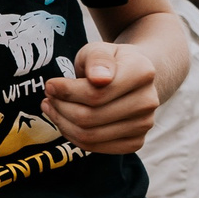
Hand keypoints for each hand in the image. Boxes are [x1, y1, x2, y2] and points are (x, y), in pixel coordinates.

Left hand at [42, 43, 160, 153]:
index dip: (66, 92)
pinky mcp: (136, 142)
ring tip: (53, 107)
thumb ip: (97, 59)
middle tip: (49, 97)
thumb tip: (99, 78)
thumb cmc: (109, 63)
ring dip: (62, 122)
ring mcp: (144, 124)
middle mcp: (148, 101)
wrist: (132, 78)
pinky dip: (72, 136)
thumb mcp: (99, 50)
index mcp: (142, 73)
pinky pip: (94, 147)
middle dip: (60, 107)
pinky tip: (65, 120)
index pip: (96, 93)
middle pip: (89, 117)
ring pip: (89, 135)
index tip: (51, 85)